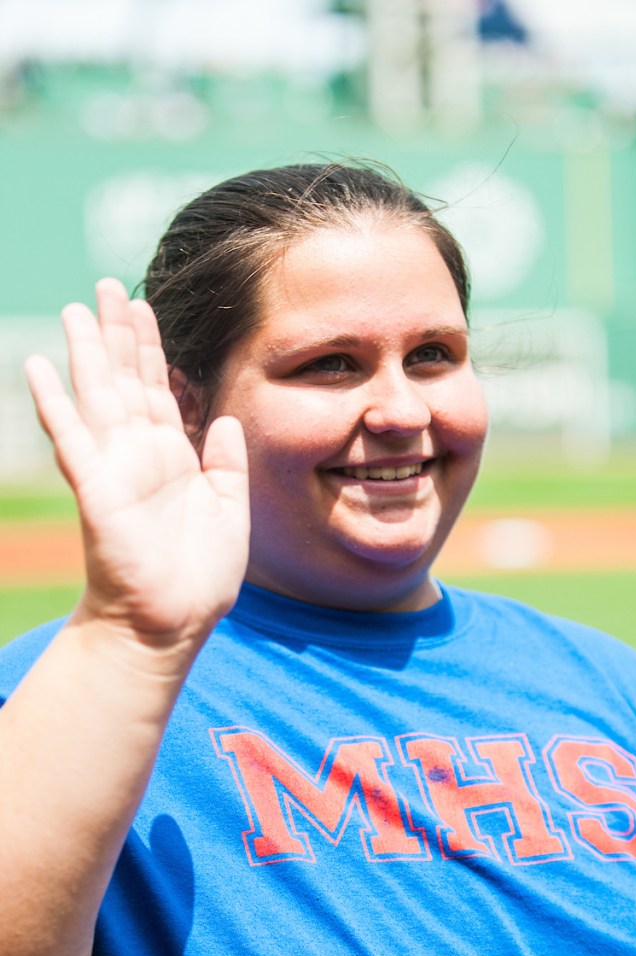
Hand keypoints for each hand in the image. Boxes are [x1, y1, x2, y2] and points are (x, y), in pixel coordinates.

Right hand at [25, 279, 249, 646]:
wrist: (171, 622)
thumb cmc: (199, 574)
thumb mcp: (230, 509)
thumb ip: (226, 462)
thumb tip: (222, 419)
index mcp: (171, 457)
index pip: (159, 388)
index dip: (151, 348)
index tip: (144, 307)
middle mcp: (139, 454)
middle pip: (126, 379)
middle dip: (119, 333)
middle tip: (109, 286)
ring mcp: (113, 468)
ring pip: (98, 395)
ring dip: (87, 352)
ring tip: (77, 307)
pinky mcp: (96, 490)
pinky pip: (71, 439)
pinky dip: (54, 404)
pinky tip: (38, 368)